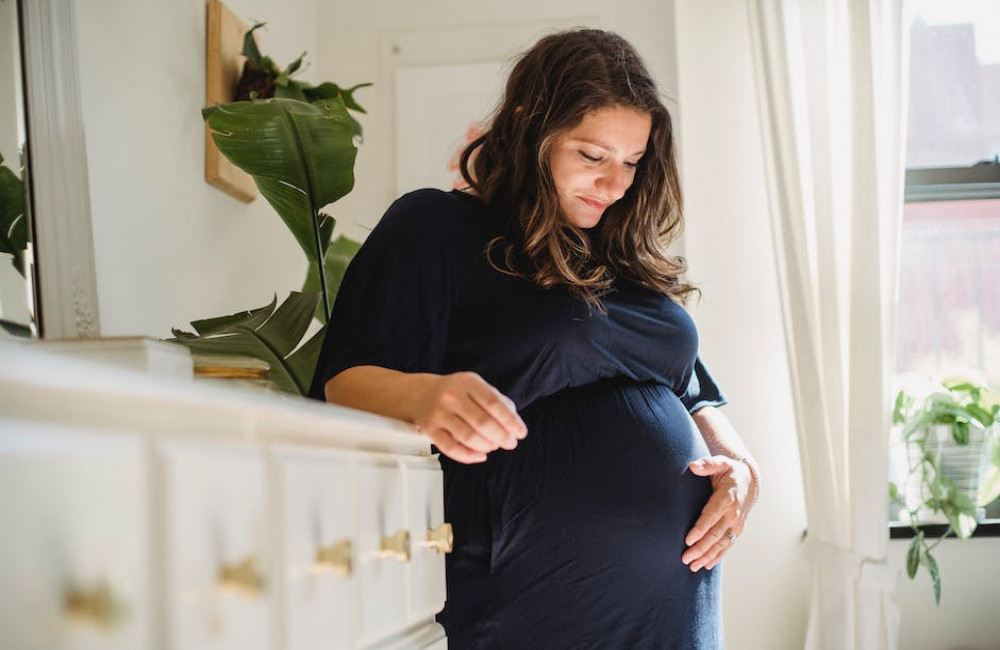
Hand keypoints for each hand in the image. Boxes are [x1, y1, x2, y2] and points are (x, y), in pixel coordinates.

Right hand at [412, 371, 526, 463]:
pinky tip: (480, 455)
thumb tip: (514, 422)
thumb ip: (497, 401)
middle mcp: (452, 397)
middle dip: (501, 437)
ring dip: (487, 446)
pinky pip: (451, 449)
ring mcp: (440, 414)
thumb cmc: (455, 391)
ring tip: (494, 446)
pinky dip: (469, 456)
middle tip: (509, 443)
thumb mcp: (476, 386)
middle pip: (482, 422)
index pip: (494, 403)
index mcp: (468, 383)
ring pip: (468, 437)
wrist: (421, 393)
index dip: (510, 421)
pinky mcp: (430, 430)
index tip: (520, 433)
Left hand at [681, 455, 755, 571]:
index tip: (688, 540)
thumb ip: (707, 464)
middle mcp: (733, 514)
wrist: (749, 479)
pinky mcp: (737, 529)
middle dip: (700, 548)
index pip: (711, 516)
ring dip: (707, 556)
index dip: (700, 529)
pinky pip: (727, 545)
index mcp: (727, 498)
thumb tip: (692, 465)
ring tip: (692, 566)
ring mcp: (736, 523)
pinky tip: (706, 565)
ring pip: (721, 543)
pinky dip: (717, 556)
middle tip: (685, 558)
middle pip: (715, 534)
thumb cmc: (730, 470)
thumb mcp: (720, 462)